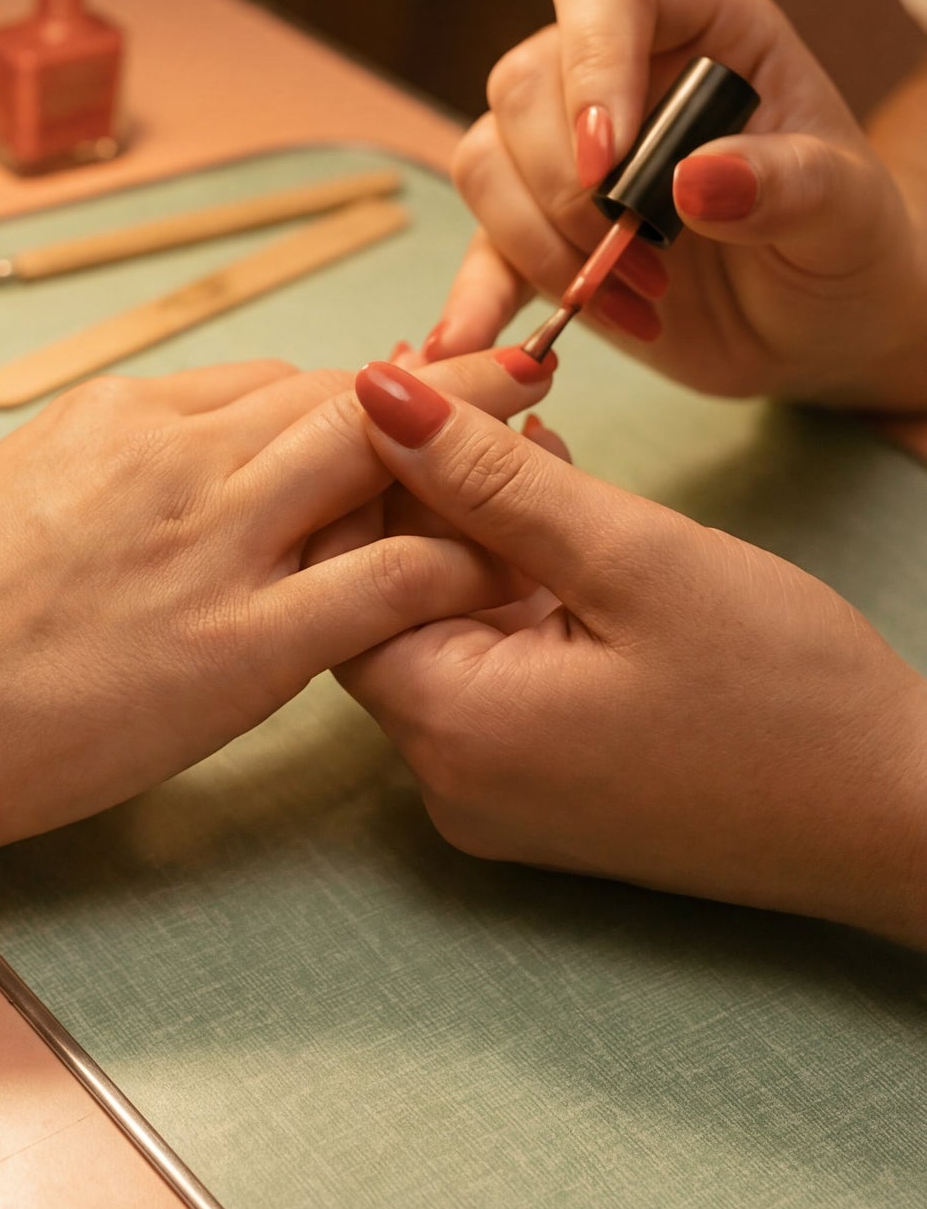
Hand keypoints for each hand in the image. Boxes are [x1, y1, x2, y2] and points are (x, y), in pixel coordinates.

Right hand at [0, 350, 554, 902]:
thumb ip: (91, 488)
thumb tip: (142, 504)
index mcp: (110, 416)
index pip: (263, 384)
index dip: (344, 395)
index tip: (394, 407)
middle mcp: (174, 453)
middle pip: (342, 394)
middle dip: (444, 382)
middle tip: (521, 376)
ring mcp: (214, 545)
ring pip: (383, 457)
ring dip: (476, 445)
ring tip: (551, 443)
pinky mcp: (240, 648)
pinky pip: (389, 580)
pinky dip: (460, 562)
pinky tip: (509, 571)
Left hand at [333, 361, 926, 941]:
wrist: (900, 822)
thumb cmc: (787, 696)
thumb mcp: (634, 558)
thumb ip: (489, 478)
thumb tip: (376, 398)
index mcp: (450, 728)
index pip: (337, 584)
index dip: (361, 479)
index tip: (405, 386)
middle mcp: (445, 777)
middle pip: (383, 607)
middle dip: (420, 497)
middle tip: (468, 395)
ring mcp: (490, 791)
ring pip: (441, 629)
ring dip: (473, 534)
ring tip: (521, 431)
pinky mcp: (537, 787)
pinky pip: (492, 667)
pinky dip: (512, 590)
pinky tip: (553, 507)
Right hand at [429, 0, 926, 409]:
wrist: (818, 326)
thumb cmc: (844, 245)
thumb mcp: (847, 213)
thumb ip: (790, 184)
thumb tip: (695, 177)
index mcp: (699, 27)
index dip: (591, 58)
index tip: (611, 161)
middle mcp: (617, 75)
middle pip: (524, 82)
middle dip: (568, 186)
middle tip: (644, 256)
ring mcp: (562, 155)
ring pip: (484, 160)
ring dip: (539, 243)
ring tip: (630, 299)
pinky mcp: (532, 236)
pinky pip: (475, 251)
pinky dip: (475, 300)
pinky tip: (475, 341)